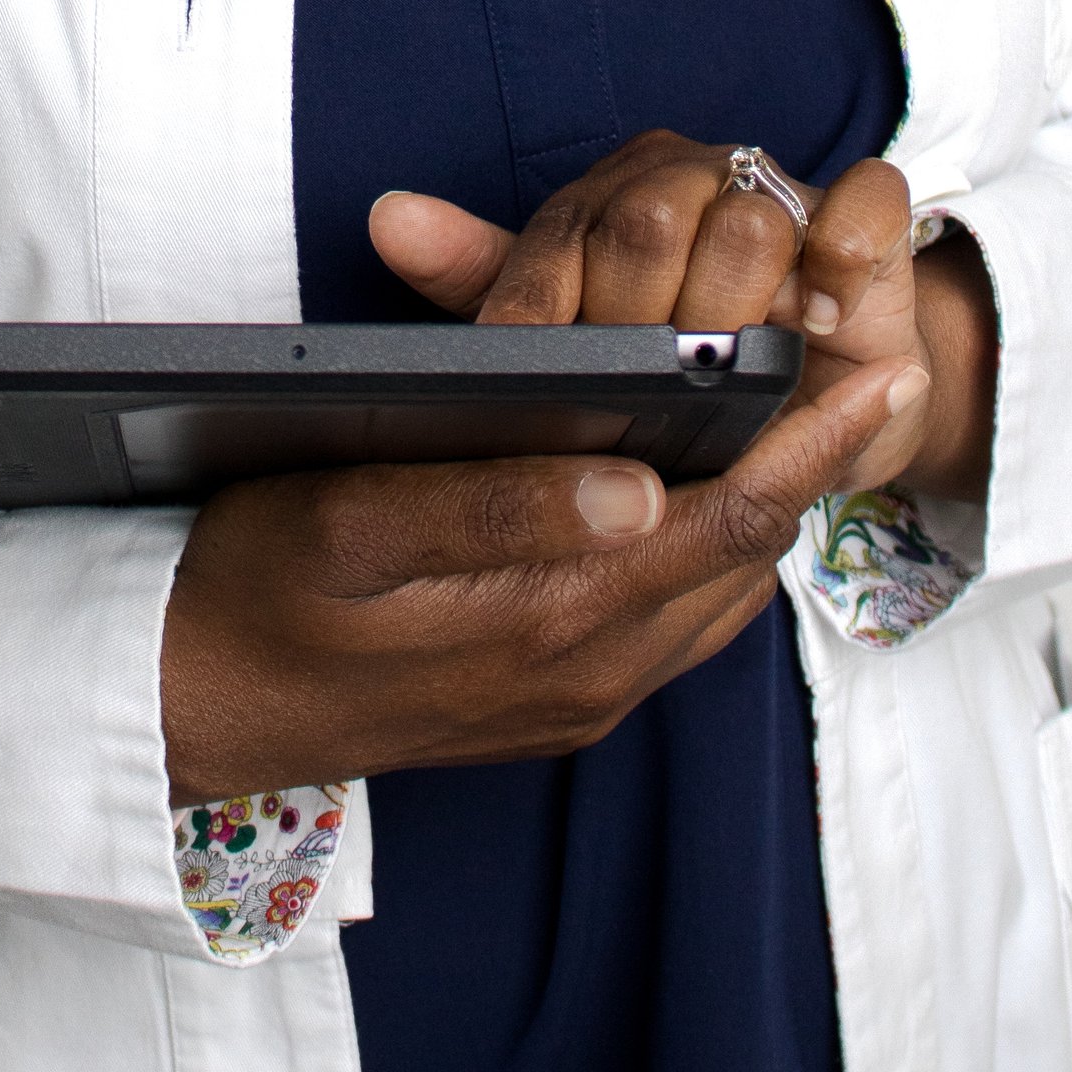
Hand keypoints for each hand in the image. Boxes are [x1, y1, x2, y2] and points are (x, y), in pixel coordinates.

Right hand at [160, 352, 920, 801]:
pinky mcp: (553, 701)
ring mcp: (575, 696)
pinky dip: (717, 547)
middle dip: (819, 455)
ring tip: (821, 409)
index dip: (813, 438)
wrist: (186, 712)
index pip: (725, 514)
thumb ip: (491, 503)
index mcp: (551, 617)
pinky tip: (712, 489)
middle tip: (878, 359)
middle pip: (743, 549)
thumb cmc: (249, 589)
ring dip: (775, 498)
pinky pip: (672, 621)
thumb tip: (637, 483)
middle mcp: (587, 671)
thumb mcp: (348, 523)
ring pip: (717, 589)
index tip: (885, 364)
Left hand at [370, 132, 998, 506]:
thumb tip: (387, 218)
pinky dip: (839, 256)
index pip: (558, 235)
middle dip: (640, 316)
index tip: (521, 375)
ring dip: (735, 301)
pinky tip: (822, 315)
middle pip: (647, 219)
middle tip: (644, 386)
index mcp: (609, 197)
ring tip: (732, 364)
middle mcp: (690, 177)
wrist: (829, 380)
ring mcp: (782, 190)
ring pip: (744, 214)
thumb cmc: (687, 356)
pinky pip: (862, 204)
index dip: (540, 308)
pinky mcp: (867, 215)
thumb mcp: (585, 336)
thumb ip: (491, 282)